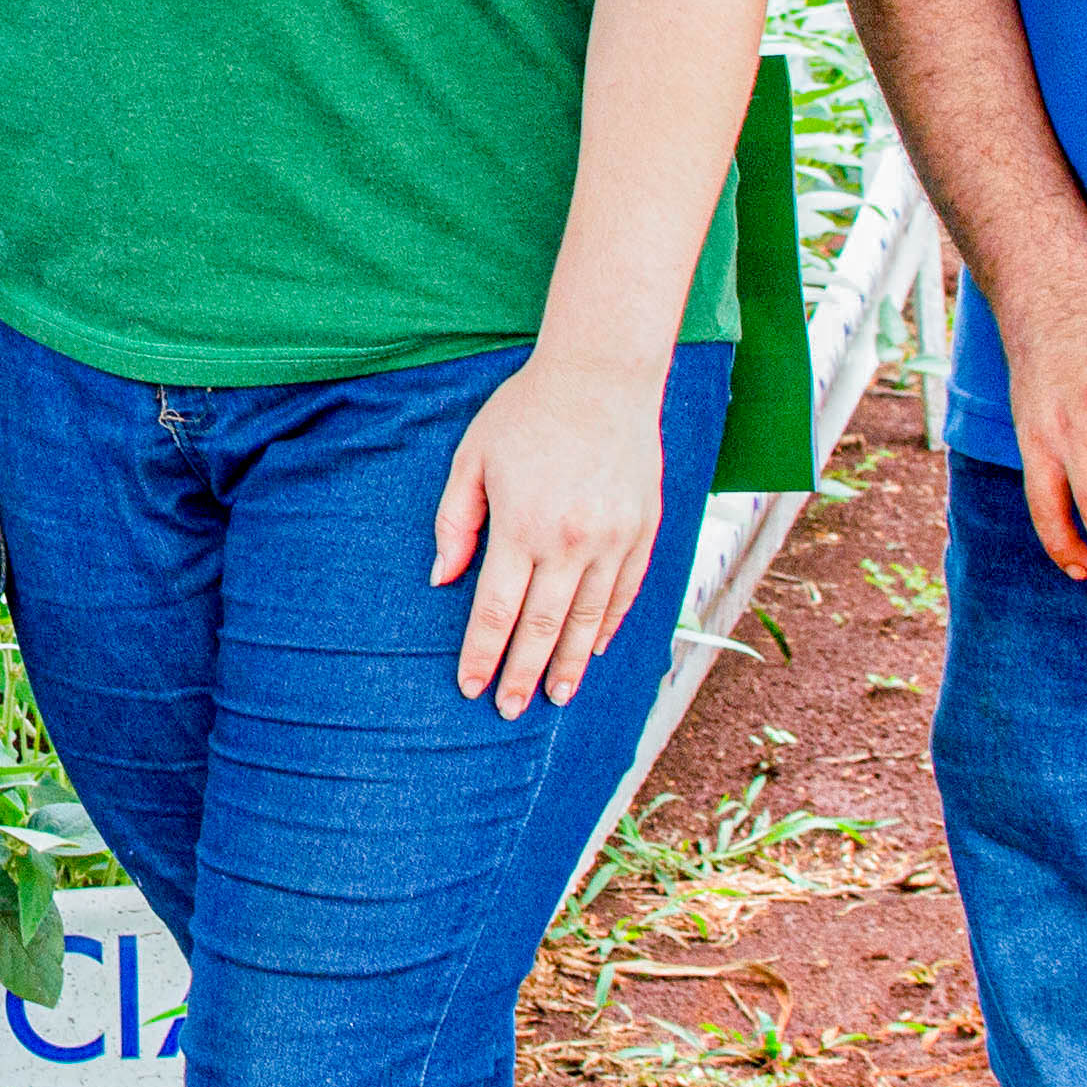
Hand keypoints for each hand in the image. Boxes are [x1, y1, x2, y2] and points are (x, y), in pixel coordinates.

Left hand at [432, 352, 666, 717]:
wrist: (602, 375)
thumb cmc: (526, 413)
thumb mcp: (472, 459)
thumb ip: (455, 522)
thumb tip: (442, 579)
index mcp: (521, 526)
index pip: (496, 610)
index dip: (483, 654)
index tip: (472, 686)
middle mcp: (571, 542)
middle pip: (541, 627)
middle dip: (522, 674)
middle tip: (510, 710)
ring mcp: (614, 539)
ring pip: (588, 619)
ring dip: (568, 663)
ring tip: (554, 695)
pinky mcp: (644, 530)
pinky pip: (625, 592)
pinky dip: (608, 626)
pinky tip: (592, 649)